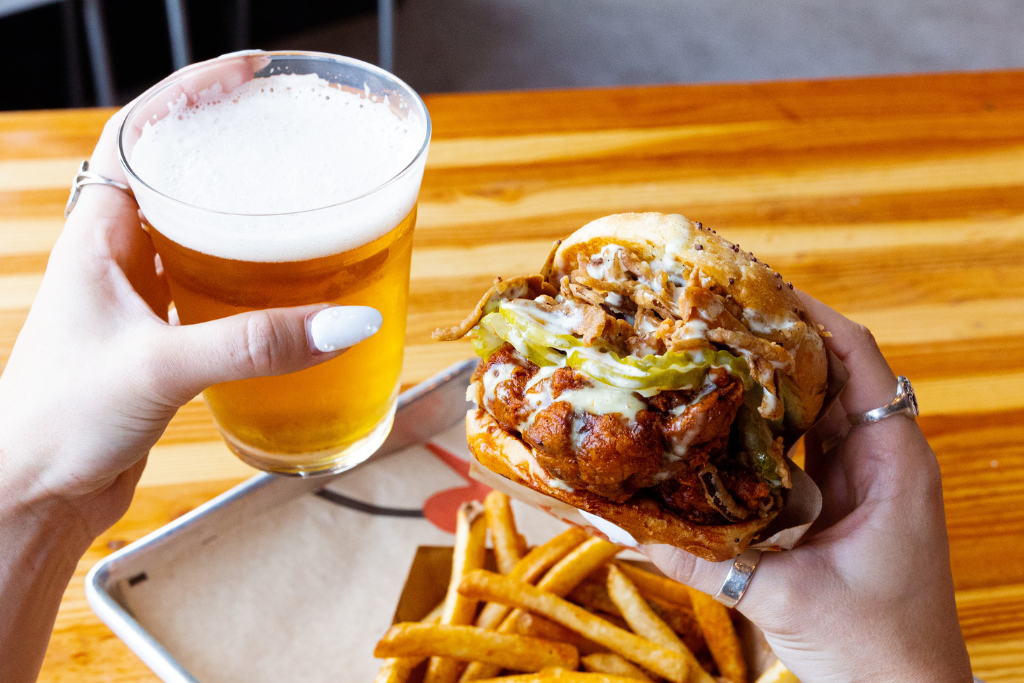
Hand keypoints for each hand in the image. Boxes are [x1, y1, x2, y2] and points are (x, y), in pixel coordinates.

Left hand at [0, 103, 378, 539]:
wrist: (32, 496)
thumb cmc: (54, 422)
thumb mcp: (160, 367)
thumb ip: (254, 343)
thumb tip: (347, 321)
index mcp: (97, 236)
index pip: (141, 134)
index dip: (193, 93)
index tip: (248, 74)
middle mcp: (117, 258)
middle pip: (182, 179)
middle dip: (234, 151)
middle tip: (294, 140)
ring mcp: (141, 299)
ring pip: (203, 237)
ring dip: (250, 221)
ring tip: (304, 206)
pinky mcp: (164, 342)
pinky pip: (217, 292)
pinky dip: (256, 284)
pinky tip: (291, 295)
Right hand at [644, 294, 972, 682]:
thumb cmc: (878, 650)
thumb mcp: (786, 598)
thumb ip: (706, 561)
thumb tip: (626, 527)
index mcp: (891, 463)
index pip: (858, 358)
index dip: (812, 316)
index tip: (756, 289)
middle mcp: (878, 460)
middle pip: (829, 374)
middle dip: (774, 341)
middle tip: (710, 318)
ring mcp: (859, 482)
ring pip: (810, 411)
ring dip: (763, 386)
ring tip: (703, 360)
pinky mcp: (838, 506)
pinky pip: (795, 452)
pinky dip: (758, 435)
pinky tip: (713, 432)